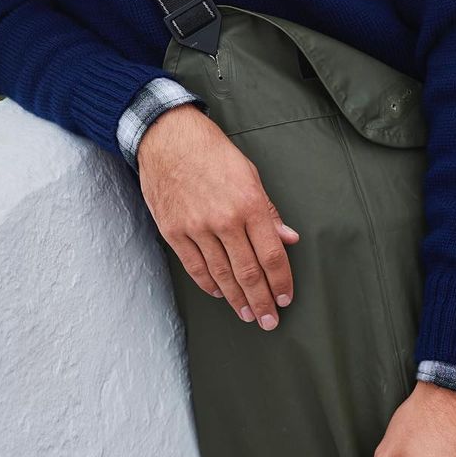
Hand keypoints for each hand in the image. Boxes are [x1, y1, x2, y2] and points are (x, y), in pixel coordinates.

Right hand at [136, 103, 299, 329]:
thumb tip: (287, 238)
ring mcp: (196, 227)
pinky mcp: (174, 231)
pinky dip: (209, 284)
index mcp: (248, 203)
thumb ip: (267, 210)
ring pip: (222, 275)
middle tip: (270, 320)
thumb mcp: (249, 173)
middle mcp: (224, 220)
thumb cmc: (211, 151)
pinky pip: (195, 267)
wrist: (167, 136)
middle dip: (262, 301)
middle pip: (248, 273)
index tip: (285, 298)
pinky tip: (220, 293)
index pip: (271, 255)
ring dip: (237, 299)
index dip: (281, 282)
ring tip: (248, 314)